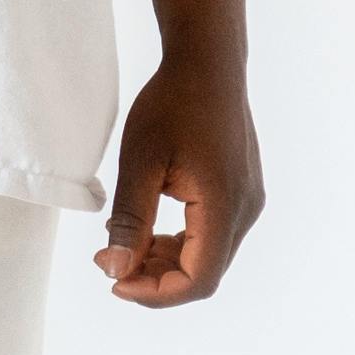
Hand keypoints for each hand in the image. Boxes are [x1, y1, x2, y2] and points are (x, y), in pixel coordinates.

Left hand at [94, 48, 264, 306]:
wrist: (207, 62)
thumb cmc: (171, 104)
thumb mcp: (139, 164)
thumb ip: (129, 222)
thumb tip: (116, 271)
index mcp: (225, 206)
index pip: (197, 280)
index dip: (155, 293)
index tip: (114, 283)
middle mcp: (245, 210)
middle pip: (203, 274)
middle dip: (154, 279)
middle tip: (106, 261)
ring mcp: (247, 201)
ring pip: (206, 257)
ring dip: (163, 262)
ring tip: (120, 245)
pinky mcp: (240, 192)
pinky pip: (210, 235)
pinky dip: (176, 243)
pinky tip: (144, 230)